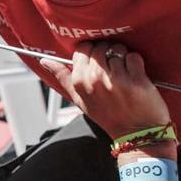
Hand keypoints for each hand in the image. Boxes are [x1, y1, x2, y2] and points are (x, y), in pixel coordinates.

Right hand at [40, 41, 169, 139]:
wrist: (135, 134)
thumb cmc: (107, 116)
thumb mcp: (80, 100)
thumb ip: (62, 78)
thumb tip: (44, 61)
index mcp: (80, 81)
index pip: (83, 49)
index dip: (92, 52)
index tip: (98, 60)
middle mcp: (96, 78)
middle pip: (101, 47)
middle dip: (108, 52)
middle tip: (113, 67)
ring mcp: (116, 79)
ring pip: (118, 49)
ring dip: (123, 57)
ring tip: (125, 72)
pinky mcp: (136, 80)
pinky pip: (133, 57)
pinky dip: (136, 63)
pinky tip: (135, 75)